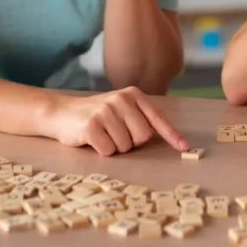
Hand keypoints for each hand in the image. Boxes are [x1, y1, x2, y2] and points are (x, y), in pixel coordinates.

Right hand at [43, 86, 188, 155]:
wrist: (61, 112)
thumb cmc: (96, 115)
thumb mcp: (120, 109)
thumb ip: (140, 118)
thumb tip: (161, 136)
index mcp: (133, 95)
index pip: (157, 118)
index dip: (172, 135)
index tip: (185, 148)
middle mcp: (121, 100)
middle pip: (143, 137)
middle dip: (131, 142)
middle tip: (115, 133)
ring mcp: (106, 111)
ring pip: (125, 146)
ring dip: (114, 147)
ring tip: (102, 134)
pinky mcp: (92, 125)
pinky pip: (109, 151)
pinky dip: (102, 151)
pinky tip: (93, 140)